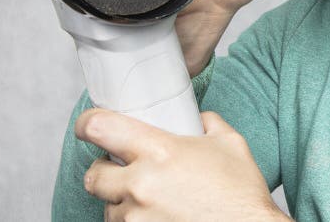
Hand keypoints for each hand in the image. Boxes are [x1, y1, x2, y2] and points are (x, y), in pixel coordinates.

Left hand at [77, 108, 290, 221]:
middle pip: (93, 175)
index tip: (88, 125)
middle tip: (124, 170)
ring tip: (152, 200)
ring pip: (108, 207)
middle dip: (105, 171)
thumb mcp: (231, 143)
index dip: (88, 123)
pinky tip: (159, 217)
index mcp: (160, 151)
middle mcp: (140, 185)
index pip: (100, 128)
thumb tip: (197, 118)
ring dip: (122, 202)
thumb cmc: (241, 193)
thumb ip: (208, 123)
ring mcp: (137, 218)